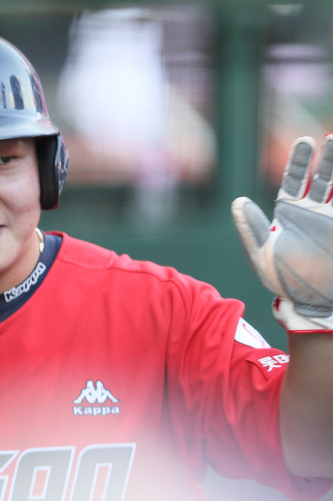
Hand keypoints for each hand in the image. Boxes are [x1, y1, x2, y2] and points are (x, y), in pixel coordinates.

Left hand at [232, 135, 332, 331]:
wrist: (312, 302)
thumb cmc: (283, 281)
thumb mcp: (263, 256)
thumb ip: (252, 229)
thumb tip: (237, 202)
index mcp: (289, 214)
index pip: (294, 180)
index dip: (299, 161)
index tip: (305, 141)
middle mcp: (313, 213)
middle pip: (322, 178)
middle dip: (327, 158)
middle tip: (331, 137)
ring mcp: (332, 220)